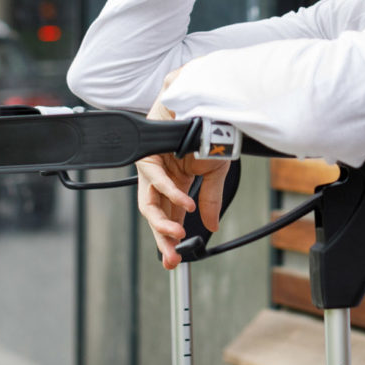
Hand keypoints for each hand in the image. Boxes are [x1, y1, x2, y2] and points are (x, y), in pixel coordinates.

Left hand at [137, 71, 231, 268]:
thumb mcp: (216, 172)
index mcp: (176, 182)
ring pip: (149, 202)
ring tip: (176, 236)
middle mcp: (161, 176)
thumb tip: (211, 226)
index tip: (175, 260)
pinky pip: (155, 177)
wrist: (208, 103)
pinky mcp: (148, 152)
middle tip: (170, 259)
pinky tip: (186, 203)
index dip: (171, 239)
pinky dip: (171, 192)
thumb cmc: (210, 132)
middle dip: (162, 239)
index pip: (170, 216)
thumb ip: (210, 200)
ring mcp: (152, 165)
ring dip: (162, 222)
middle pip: (156, 214)